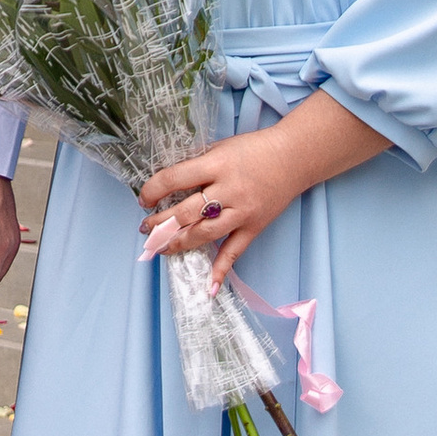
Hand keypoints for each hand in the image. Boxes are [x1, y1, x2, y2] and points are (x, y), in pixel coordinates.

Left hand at [137, 89, 383, 286]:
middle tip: (144, 229)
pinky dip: (221, 270)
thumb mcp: (219, 147)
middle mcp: (228, 190)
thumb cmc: (253, 149)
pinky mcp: (254, 227)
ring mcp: (242, 212)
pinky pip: (235, 252)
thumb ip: (196, 164)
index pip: (175, 179)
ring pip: (205, 234)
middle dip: (160, 223)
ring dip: (178, 243)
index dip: (153, 190)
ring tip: (160, 247)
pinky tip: (208, 287)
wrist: (293, 157)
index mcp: (216, 165)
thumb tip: (166, 181)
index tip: (143, 199)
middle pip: (186, 212)